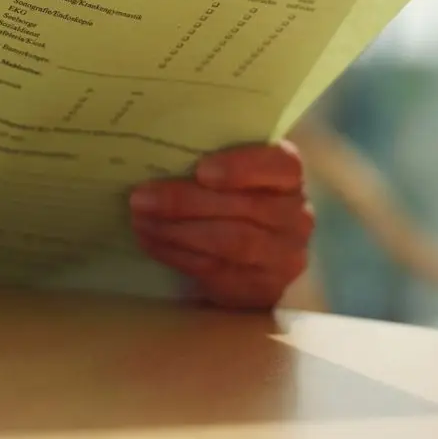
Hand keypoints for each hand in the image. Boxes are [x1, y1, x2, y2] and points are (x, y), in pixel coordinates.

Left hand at [129, 142, 312, 309]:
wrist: (256, 241)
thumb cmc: (232, 188)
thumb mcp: (230, 163)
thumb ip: (209, 152)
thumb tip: (158, 150)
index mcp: (289, 174)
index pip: (280, 165)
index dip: (241, 167)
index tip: (202, 170)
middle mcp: (296, 216)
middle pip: (245, 208)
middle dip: (186, 203)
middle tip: (141, 198)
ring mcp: (284, 257)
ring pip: (231, 244)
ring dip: (177, 232)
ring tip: (141, 220)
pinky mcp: (263, 289)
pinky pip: (218, 273)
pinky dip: (178, 256)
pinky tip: (151, 242)